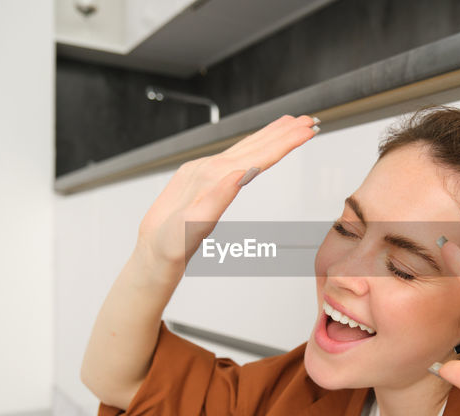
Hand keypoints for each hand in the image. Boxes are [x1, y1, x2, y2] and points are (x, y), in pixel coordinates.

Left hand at [136, 114, 318, 268]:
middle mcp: (206, 169)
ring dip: (269, 134)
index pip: (256, 157)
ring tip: (289, 124)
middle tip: (307, 120)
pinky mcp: (201, 176)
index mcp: (209, 179)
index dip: (283, 143)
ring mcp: (203, 171)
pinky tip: (259, 144)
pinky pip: (234, 155)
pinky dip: (253, 145)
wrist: (151, 252)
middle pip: (253, 146)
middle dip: (282, 132)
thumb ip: (217, 198)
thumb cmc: (170, 245)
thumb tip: (240, 175)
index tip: (304, 131)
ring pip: (244, 147)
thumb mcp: (192, 227)